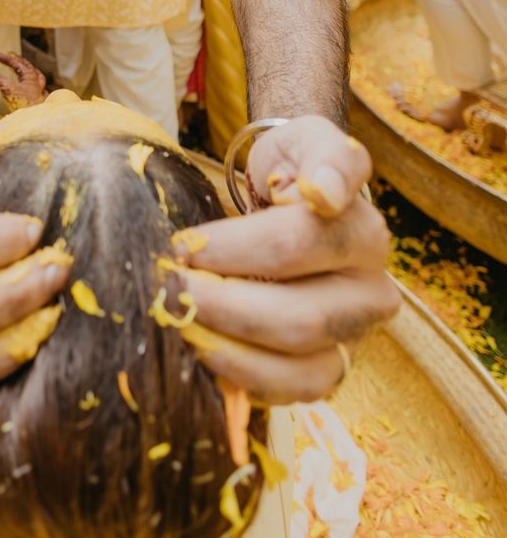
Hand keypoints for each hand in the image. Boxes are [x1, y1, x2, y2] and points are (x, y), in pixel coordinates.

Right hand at [0, 49, 46, 109]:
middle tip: (8, 54)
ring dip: (27, 69)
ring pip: (36, 75)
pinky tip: (32, 88)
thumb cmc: (25, 106)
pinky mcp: (40, 101)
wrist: (37, 122)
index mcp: (30, 76)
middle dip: (15, 59)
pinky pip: (39, 87)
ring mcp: (40, 90)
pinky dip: (34, 83)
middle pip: (26, 65)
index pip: (13, 62)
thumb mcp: (9, 91)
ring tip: (22, 67)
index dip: (0, 57)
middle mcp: (37, 81)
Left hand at [167, 116, 399, 402]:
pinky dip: (239, 380)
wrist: (299, 203)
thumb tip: (325, 193)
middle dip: (220, 307)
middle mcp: (370, 294)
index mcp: (364, 235)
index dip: (229, 249)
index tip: (181, 244)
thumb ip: (326, 156)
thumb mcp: (308, 141)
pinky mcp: (328, 372)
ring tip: (179, 324)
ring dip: (227, 351)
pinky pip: (288, 396)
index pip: (294, 245)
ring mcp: (352, 340)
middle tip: (167, 290)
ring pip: (299, 371)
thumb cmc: (296, 170)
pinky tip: (201, 351)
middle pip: (298, 320)